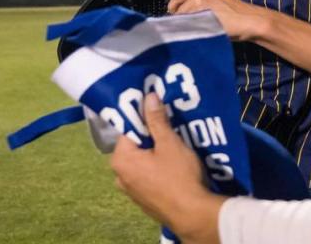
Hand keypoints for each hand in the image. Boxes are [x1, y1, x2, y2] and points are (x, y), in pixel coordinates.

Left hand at [111, 93, 223, 242]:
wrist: (191, 213)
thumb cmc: (178, 175)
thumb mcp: (169, 143)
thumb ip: (156, 120)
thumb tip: (148, 96)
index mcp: (121, 160)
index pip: (129, 129)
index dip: (145, 117)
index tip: (160, 110)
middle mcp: (119, 176)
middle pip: (134, 146)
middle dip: (152, 136)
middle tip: (172, 127)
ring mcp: (130, 190)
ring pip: (142, 162)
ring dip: (155, 152)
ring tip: (176, 144)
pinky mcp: (143, 200)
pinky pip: (147, 176)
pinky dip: (157, 168)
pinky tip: (174, 166)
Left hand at [167, 0, 268, 41]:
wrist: (250, 20)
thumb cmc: (236, 15)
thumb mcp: (216, 3)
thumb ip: (200, 4)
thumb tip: (182, 15)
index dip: (174, 8)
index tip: (175, 17)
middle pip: (178, 5)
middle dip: (176, 17)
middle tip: (179, 27)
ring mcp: (202, 0)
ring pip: (182, 14)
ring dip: (182, 24)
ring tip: (188, 32)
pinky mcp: (204, 11)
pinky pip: (188, 21)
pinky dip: (187, 28)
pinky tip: (194, 33)